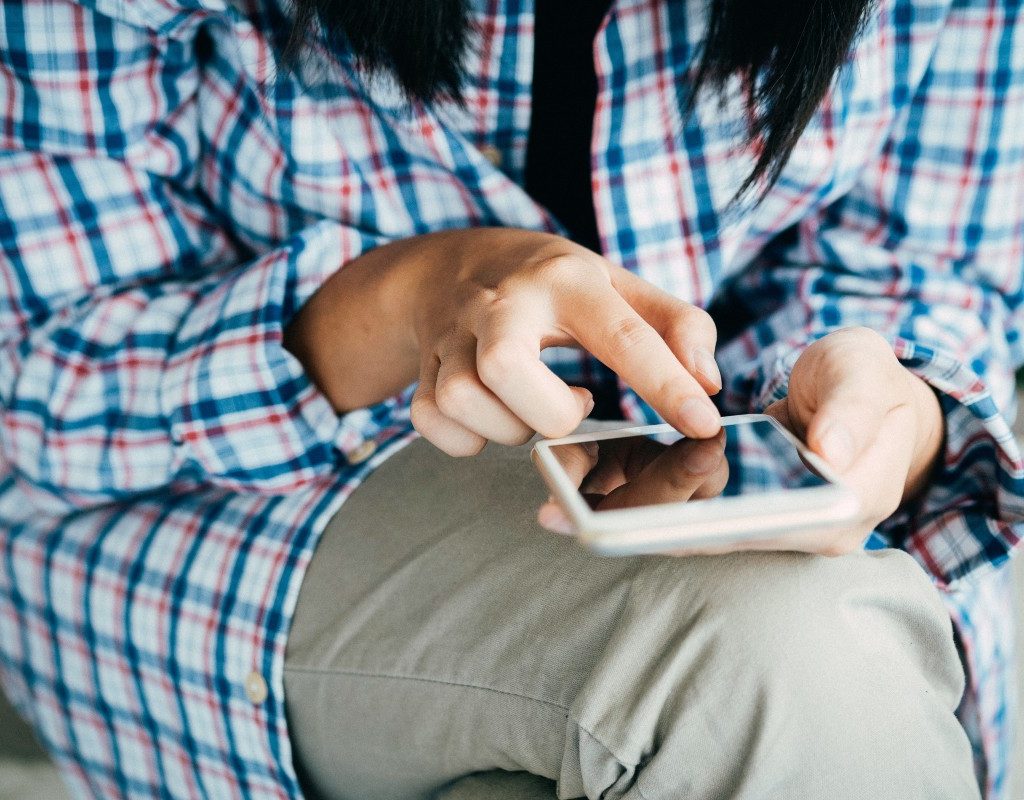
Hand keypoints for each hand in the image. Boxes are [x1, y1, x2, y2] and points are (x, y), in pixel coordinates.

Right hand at [286, 228, 722, 455]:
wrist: (449, 267)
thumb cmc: (549, 284)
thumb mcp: (617, 285)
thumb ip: (675, 325)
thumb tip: (707, 383)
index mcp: (565, 279)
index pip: (622, 334)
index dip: (667, 385)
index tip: (703, 423)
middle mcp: (501, 302)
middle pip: (506, 370)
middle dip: (549, 413)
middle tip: (573, 405)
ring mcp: (451, 335)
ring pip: (462, 400)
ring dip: (508, 428)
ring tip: (534, 408)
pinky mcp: (423, 369)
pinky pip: (432, 422)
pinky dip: (467, 439)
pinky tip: (494, 418)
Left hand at [536, 327, 944, 556]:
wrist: (862, 391)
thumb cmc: (869, 382)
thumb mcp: (866, 378)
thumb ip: (853, 411)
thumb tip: (829, 450)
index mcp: (834, 511)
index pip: (747, 528)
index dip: (682, 525)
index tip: (618, 522)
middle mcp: (794, 531)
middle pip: (703, 535)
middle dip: (633, 523)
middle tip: (563, 512)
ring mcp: (763, 521)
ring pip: (684, 525)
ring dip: (624, 513)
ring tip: (558, 500)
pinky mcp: (738, 504)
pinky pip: (681, 506)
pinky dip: (638, 492)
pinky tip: (589, 479)